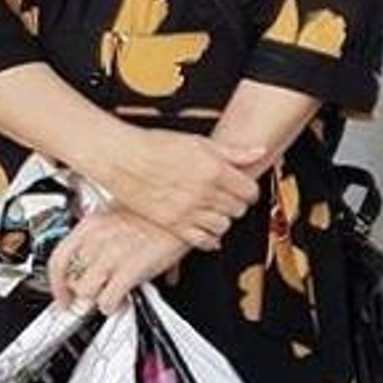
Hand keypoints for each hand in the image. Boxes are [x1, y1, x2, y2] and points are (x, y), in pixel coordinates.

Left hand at [49, 209, 185, 314]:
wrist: (183, 208)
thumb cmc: (158, 210)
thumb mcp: (125, 213)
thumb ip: (111, 233)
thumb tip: (110, 253)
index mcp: (92, 224)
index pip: (59, 259)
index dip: (56, 285)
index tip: (62, 297)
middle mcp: (97, 240)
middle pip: (73, 280)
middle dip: (83, 292)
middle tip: (95, 295)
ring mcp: (111, 256)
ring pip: (86, 293)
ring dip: (97, 300)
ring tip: (110, 297)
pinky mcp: (129, 271)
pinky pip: (107, 301)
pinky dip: (113, 306)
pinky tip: (122, 300)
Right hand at [101, 126, 261, 251]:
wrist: (124, 158)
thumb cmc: (156, 146)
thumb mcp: (199, 142)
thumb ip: (233, 151)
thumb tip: (258, 151)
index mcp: (214, 169)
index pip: (249, 190)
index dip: (250, 190)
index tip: (246, 189)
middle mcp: (204, 192)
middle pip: (238, 209)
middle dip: (238, 204)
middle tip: (231, 198)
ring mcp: (189, 210)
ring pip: (223, 226)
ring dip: (224, 220)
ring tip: (217, 212)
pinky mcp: (173, 224)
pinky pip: (201, 241)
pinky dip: (210, 240)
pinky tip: (208, 233)